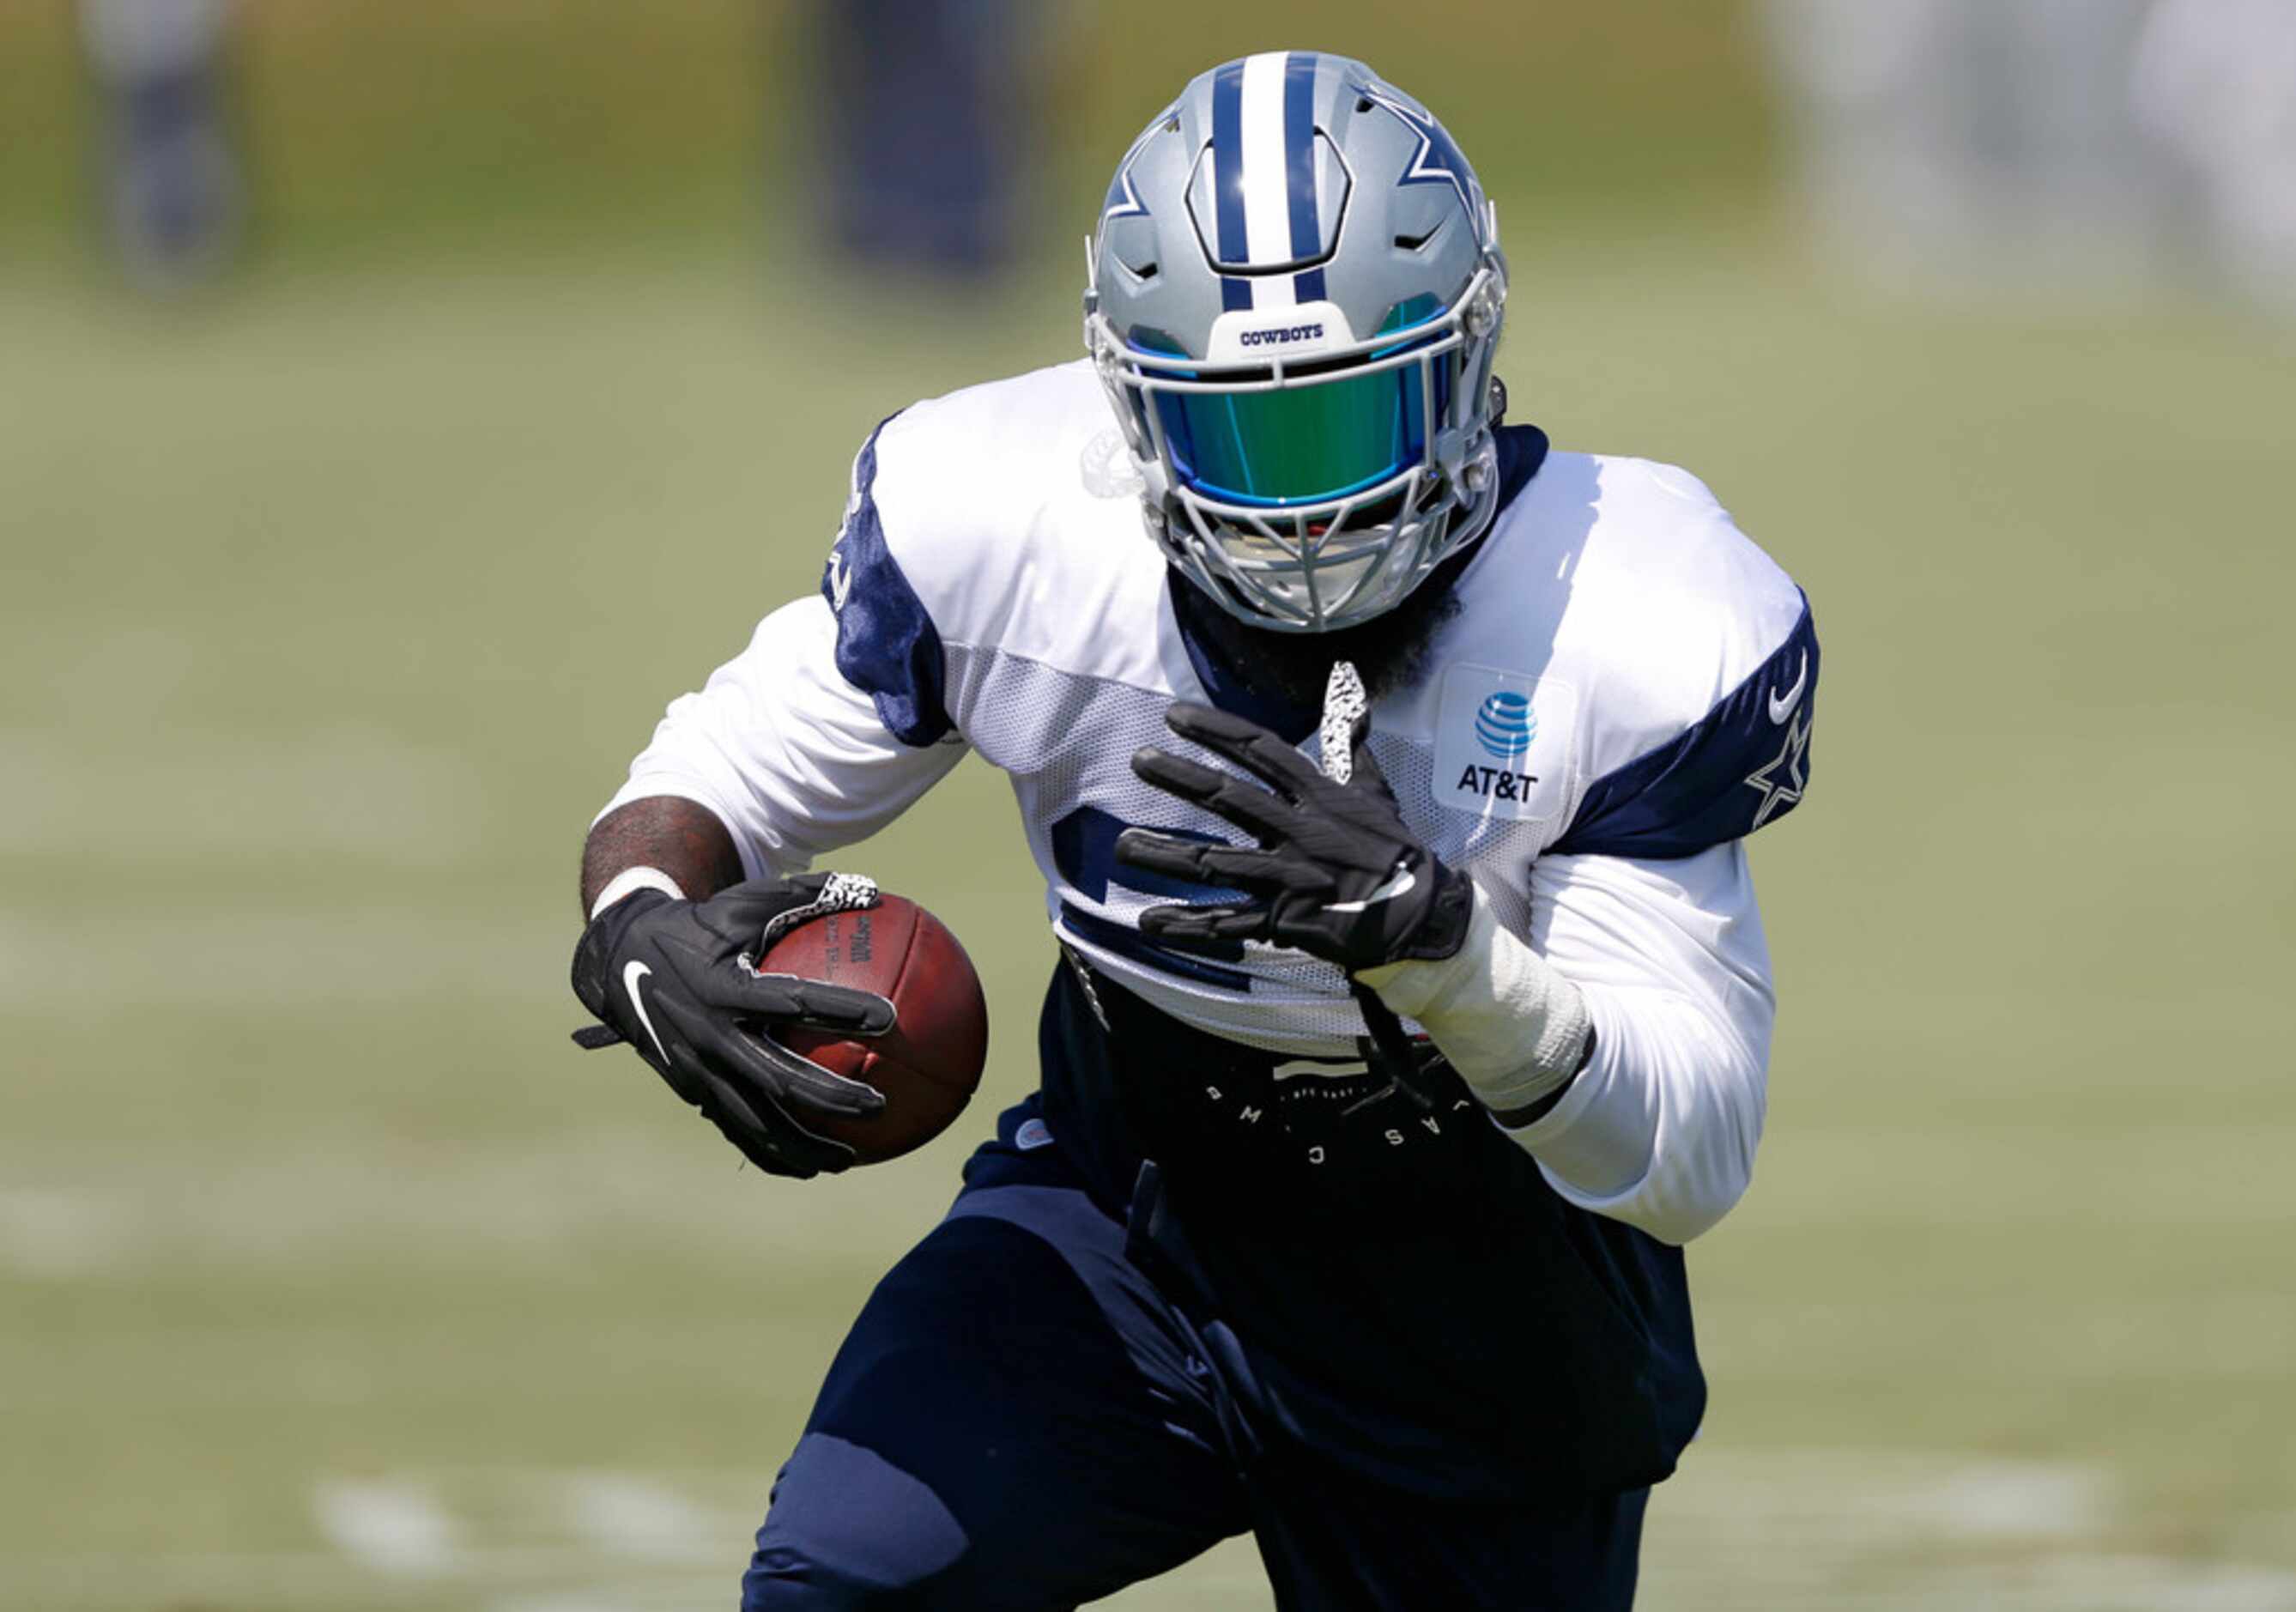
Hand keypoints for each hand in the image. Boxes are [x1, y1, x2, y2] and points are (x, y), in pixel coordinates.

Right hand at [570, 874, 894, 1177]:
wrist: (619, 961)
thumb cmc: (698, 926)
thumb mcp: (744, 902)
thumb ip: (806, 895)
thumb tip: (873, 891)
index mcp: (724, 989)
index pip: (792, 1002)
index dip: (841, 1009)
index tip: (889, 1017)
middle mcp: (709, 1036)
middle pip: (779, 1079)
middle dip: (831, 1097)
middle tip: (879, 1104)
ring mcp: (697, 1071)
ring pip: (755, 1123)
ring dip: (803, 1145)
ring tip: (850, 1159)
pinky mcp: (692, 1091)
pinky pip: (736, 1132)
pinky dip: (772, 1156)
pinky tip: (810, 1168)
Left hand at [1114, 664, 1472, 974]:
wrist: (1418, 915)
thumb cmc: (1393, 850)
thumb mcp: (1377, 791)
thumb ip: (1352, 745)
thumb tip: (1351, 692)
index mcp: (1319, 795)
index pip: (1261, 752)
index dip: (1217, 731)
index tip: (1175, 717)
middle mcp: (1299, 831)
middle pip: (1230, 798)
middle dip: (1181, 778)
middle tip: (1139, 759)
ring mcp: (1288, 878)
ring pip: (1215, 863)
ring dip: (1166, 855)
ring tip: (1122, 847)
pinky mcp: (1284, 922)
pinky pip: (1228, 923)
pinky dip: (1188, 925)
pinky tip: (1150, 921)